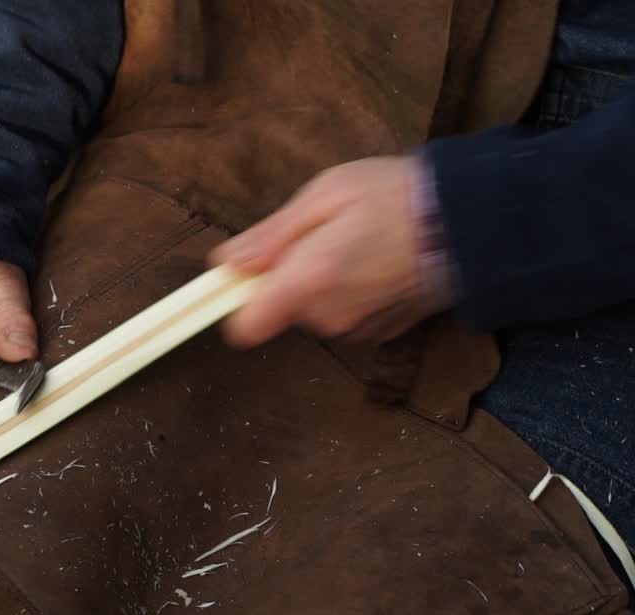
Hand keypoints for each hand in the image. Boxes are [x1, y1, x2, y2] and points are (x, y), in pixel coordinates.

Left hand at [211, 156, 443, 347]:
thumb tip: (225, 262)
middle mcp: (329, 316)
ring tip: (359, 242)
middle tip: (326, 234)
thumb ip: (271, 235)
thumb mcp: (325, 195)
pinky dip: (355, 293)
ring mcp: (359, 329)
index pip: (245, 326)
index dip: (237, 301)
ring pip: (316, 311)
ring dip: (325, 283)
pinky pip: (348, 315)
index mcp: (307, 281)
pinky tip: (380, 263)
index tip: (248, 274)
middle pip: (283, 309)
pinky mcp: (384, 333)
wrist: (474, 222)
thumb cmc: (395, 196)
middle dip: (291, 275)